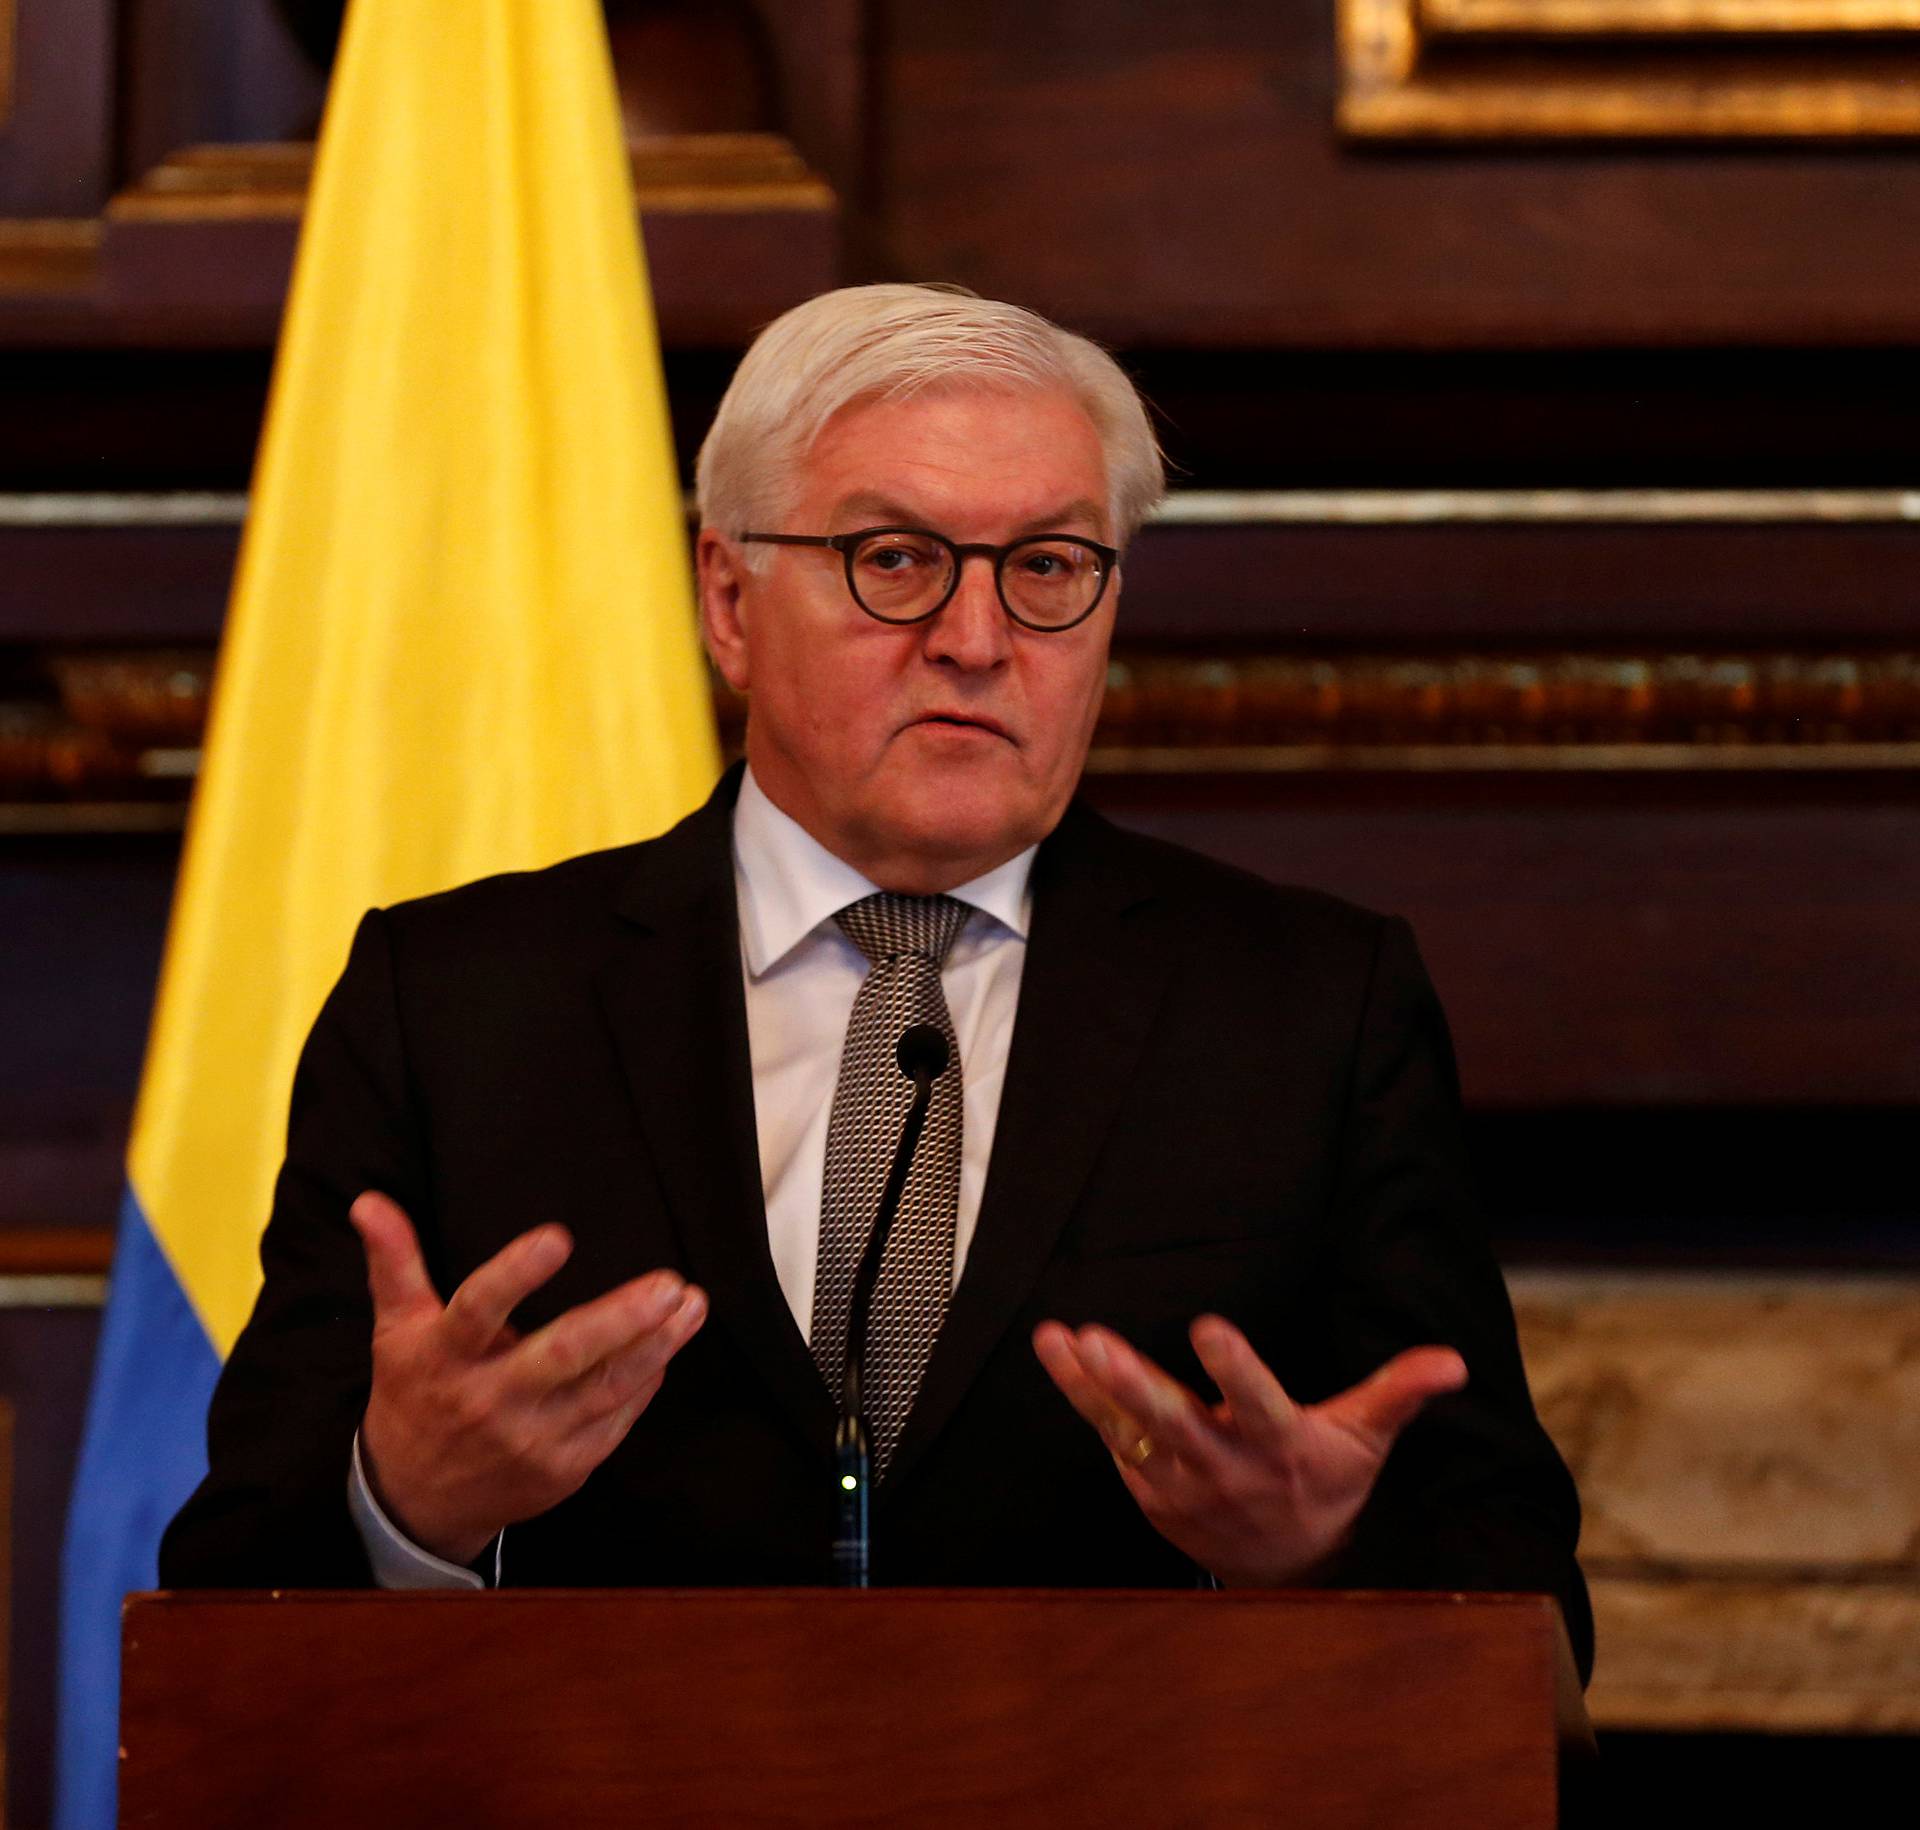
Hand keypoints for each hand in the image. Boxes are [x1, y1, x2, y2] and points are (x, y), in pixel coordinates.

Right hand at [350, 1190, 707, 1564]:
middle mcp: (490, 1399)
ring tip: (692, 1305)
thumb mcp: (396, 1329)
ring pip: (605, 1389)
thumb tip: (369, 1201)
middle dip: (622, 1320)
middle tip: (670, 1284)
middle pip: (563, 1354)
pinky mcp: (563, 1469)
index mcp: (447, 1357)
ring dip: (656, 1347)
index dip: (516, 1274)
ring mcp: (530, 1439)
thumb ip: (395, 1262)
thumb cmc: (414, 1395)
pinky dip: (644, 1386)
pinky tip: (668, 1349)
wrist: (414, 1503)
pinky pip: (614, 1422)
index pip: (479, 1309)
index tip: (559, 1236)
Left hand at [1032, 1314, 1465, 1587]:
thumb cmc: (1327, 1482)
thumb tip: (1454, 1360)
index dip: (1235, 1367)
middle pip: (1174, 1422)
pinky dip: (1082, 1399)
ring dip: (1088, 1385)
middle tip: (1099, 1340)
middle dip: (1134, 1383)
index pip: (1257, 1402)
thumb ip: (1398, 1393)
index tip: (1207, 1324)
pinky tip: (1057, 1355)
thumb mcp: (1365, 1440)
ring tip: (1056, 1338)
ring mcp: (1181, 1484)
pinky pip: (1110, 1439)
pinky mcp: (1150, 1490)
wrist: (1289, 1571)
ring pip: (1128, 1429)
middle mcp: (1226, 1467)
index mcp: (1280, 1446)